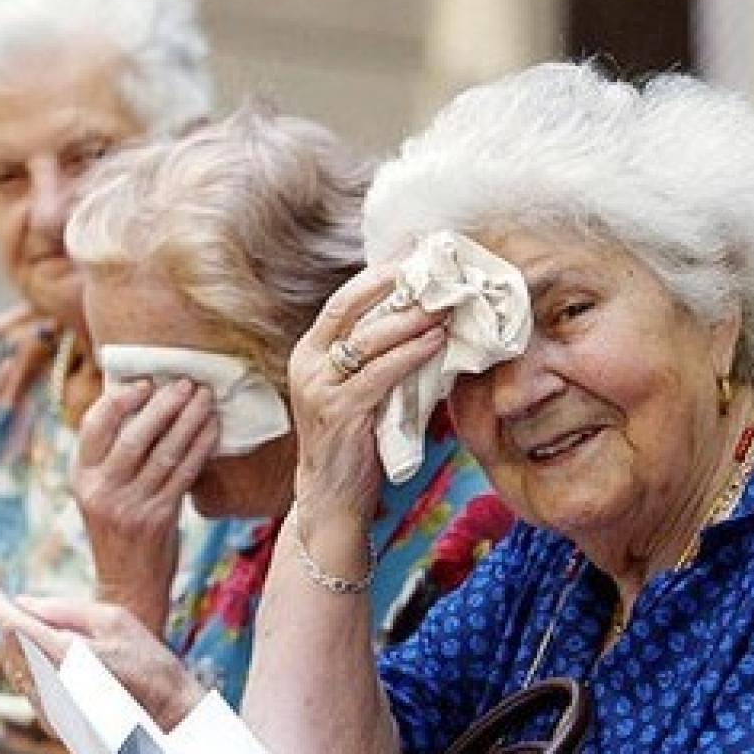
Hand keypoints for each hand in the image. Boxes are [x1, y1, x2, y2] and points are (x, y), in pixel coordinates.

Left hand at [0, 586, 204, 731]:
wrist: (167, 717)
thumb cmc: (148, 663)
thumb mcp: (115, 620)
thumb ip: (66, 610)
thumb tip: (24, 604)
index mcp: (67, 657)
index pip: (16, 625)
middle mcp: (52, 686)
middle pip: (12, 646)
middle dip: (17, 624)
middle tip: (36, 611)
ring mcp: (51, 710)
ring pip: (17, 668)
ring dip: (25, 648)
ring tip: (58, 640)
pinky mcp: (54, 724)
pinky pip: (30, 688)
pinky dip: (34, 669)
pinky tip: (60, 665)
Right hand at [72, 378, 218, 631]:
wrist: (128, 588)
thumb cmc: (120, 533)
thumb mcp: (102, 495)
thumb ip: (113, 459)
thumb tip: (144, 405)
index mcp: (81, 479)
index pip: (92, 426)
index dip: (119, 400)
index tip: (144, 383)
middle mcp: (101, 491)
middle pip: (133, 435)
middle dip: (163, 405)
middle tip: (185, 384)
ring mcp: (129, 506)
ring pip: (163, 452)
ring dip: (188, 421)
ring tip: (204, 399)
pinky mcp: (157, 518)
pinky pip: (183, 474)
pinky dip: (200, 448)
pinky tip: (213, 430)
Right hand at [288, 267, 447, 543]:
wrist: (332, 497)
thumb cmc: (355, 441)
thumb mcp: (360, 389)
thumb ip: (378, 356)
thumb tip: (425, 316)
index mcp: (310, 353)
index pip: (344, 300)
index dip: (379, 275)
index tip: (416, 256)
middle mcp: (307, 365)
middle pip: (349, 307)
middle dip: (395, 286)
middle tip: (437, 271)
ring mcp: (318, 388)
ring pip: (367, 339)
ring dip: (410, 318)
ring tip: (446, 304)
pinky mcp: (338, 413)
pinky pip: (379, 374)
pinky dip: (410, 354)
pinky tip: (436, 343)